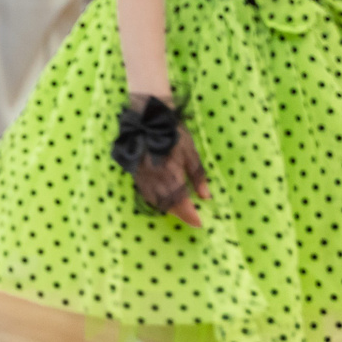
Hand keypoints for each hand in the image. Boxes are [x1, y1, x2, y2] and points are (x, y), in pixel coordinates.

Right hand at [114, 96, 210, 228]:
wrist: (149, 118)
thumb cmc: (174, 133)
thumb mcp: (191, 153)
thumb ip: (198, 177)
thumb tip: (206, 197)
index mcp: (170, 174)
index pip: (181, 202)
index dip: (190, 215)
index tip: (200, 223)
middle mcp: (155, 179)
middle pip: (168, 204)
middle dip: (181, 214)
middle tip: (192, 219)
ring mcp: (144, 176)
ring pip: (155, 200)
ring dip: (169, 209)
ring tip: (180, 212)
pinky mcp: (136, 173)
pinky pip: (145, 192)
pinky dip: (156, 201)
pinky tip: (163, 201)